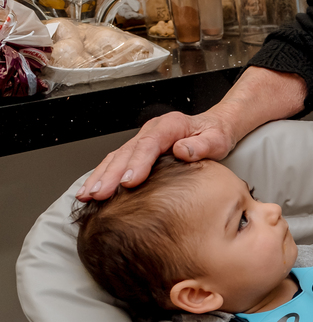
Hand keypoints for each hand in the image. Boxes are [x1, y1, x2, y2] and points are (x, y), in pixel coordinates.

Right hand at [77, 109, 235, 200]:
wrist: (215, 126)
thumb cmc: (216, 134)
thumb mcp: (217, 139)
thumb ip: (202, 145)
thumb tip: (182, 150)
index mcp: (169, 126)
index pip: (148, 144)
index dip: (137, 163)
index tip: (128, 182)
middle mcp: (152, 131)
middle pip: (126, 152)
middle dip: (109, 174)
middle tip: (98, 195)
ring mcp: (142, 140)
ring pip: (115, 158)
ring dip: (100, 177)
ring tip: (87, 196)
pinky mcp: (138, 151)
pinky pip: (116, 162)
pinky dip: (102, 176)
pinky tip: (92, 191)